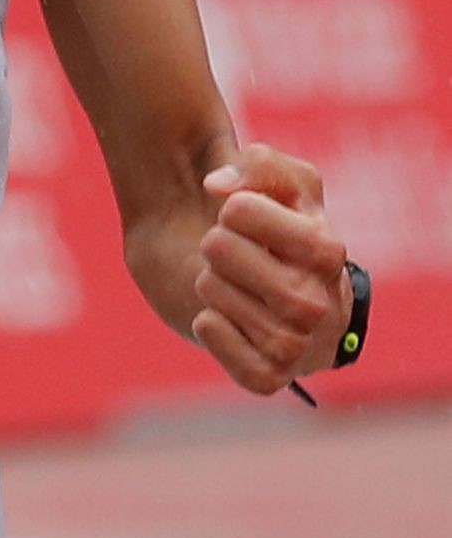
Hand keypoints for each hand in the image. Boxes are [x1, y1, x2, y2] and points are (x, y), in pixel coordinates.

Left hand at [193, 144, 350, 395]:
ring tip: (211, 279)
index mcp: (331, 253)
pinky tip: (207, 316)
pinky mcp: (269, 374)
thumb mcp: (271, 177)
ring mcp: (302, 345)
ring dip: (217, 294)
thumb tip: (219, 185)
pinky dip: (221, 341)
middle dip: (227, 256)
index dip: (250, 216)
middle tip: (213, 244)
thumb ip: (258, 163)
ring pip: (268, 331)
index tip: (227, 207)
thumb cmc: (254, 216)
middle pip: (288, 292)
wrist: (220, 263)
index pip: (310, 244)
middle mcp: (326, 304)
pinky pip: (253, 373)